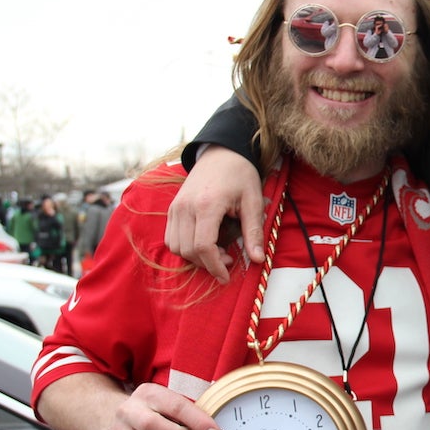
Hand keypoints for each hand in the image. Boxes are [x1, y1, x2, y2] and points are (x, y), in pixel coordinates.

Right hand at [165, 146, 265, 282]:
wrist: (222, 152)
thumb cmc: (240, 175)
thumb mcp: (253, 201)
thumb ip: (253, 231)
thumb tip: (258, 259)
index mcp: (207, 204)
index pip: (203, 246)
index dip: (214, 266)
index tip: (227, 276)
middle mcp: (185, 207)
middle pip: (187, 250)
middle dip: (207, 263)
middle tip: (229, 259)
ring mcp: (175, 207)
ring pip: (175, 246)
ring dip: (194, 257)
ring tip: (218, 252)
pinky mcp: (172, 208)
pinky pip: (171, 238)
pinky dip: (185, 247)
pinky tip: (204, 244)